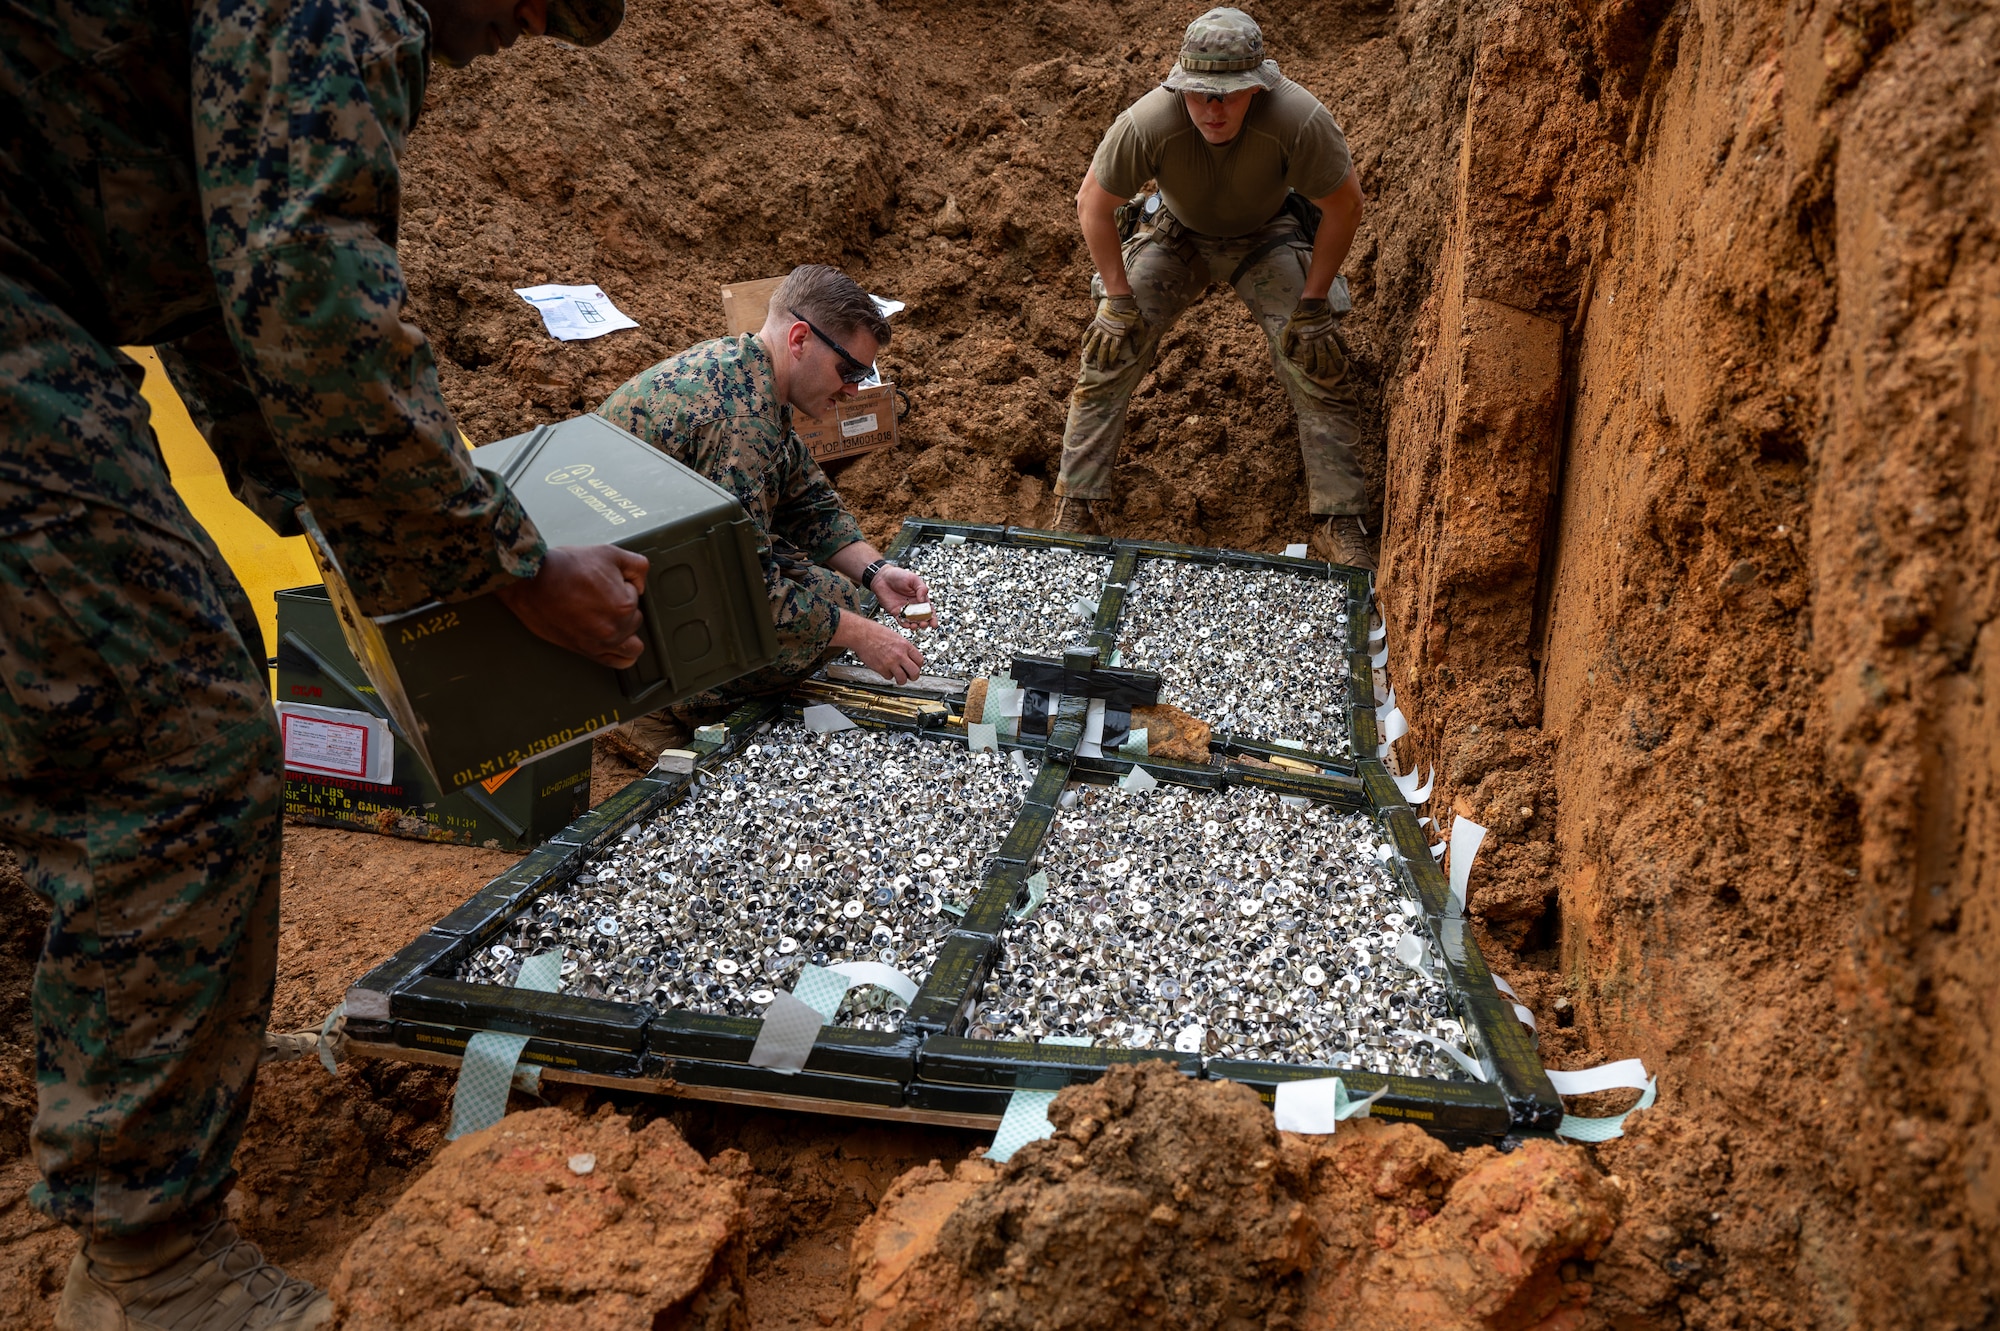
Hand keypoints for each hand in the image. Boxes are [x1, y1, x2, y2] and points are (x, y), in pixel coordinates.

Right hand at [496, 545, 648, 667]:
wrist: (532, 581)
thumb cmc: (564, 567)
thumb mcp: (609, 553)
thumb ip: (637, 566)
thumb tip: (640, 583)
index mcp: (624, 605)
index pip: (636, 596)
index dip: (622, 585)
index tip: (605, 581)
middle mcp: (614, 629)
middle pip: (633, 620)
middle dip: (623, 607)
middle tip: (601, 596)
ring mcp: (600, 643)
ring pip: (631, 644)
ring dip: (626, 631)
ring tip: (610, 618)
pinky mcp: (586, 650)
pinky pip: (618, 661)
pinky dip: (622, 653)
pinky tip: (617, 642)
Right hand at [833, 612, 924, 683]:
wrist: (861, 634)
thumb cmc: (875, 632)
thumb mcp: (895, 636)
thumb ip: (902, 647)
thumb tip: (907, 655)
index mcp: (905, 645)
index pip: (920, 660)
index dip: (919, 666)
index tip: (916, 667)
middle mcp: (900, 655)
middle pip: (915, 672)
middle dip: (914, 676)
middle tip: (910, 676)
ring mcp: (891, 663)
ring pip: (902, 679)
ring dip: (901, 679)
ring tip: (898, 677)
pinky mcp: (881, 668)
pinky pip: (889, 677)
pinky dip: (887, 675)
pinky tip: (886, 670)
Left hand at [871, 565, 935, 622]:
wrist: (882, 577)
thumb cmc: (898, 575)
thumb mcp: (913, 579)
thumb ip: (921, 588)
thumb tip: (923, 600)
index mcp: (920, 597)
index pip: (929, 609)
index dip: (932, 617)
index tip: (934, 623)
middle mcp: (914, 605)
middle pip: (922, 618)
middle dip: (924, 623)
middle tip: (924, 624)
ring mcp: (905, 609)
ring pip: (912, 621)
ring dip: (915, 625)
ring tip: (915, 625)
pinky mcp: (896, 612)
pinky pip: (901, 621)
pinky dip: (904, 624)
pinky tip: (906, 624)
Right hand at [1080, 294, 1145, 370]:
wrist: (1121, 302)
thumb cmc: (1131, 315)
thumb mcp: (1139, 328)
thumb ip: (1138, 341)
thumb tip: (1136, 352)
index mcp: (1119, 336)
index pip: (1114, 351)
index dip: (1113, 360)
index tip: (1112, 367)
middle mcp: (1108, 334)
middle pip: (1103, 350)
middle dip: (1101, 360)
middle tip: (1100, 369)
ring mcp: (1100, 328)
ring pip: (1093, 343)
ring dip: (1090, 352)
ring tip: (1087, 360)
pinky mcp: (1096, 323)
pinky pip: (1088, 333)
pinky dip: (1085, 339)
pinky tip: (1083, 346)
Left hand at [1280, 297, 1345, 382]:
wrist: (1310, 306)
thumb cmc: (1298, 319)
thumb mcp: (1289, 330)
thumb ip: (1287, 342)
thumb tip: (1285, 353)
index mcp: (1306, 340)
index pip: (1308, 355)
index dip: (1308, 364)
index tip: (1309, 371)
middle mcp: (1317, 339)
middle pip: (1321, 355)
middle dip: (1322, 366)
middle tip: (1324, 375)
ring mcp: (1326, 334)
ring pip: (1332, 348)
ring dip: (1336, 358)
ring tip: (1340, 367)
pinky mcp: (1332, 329)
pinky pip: (1339, 338)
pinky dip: (1343, 345)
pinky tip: (1346, 352)